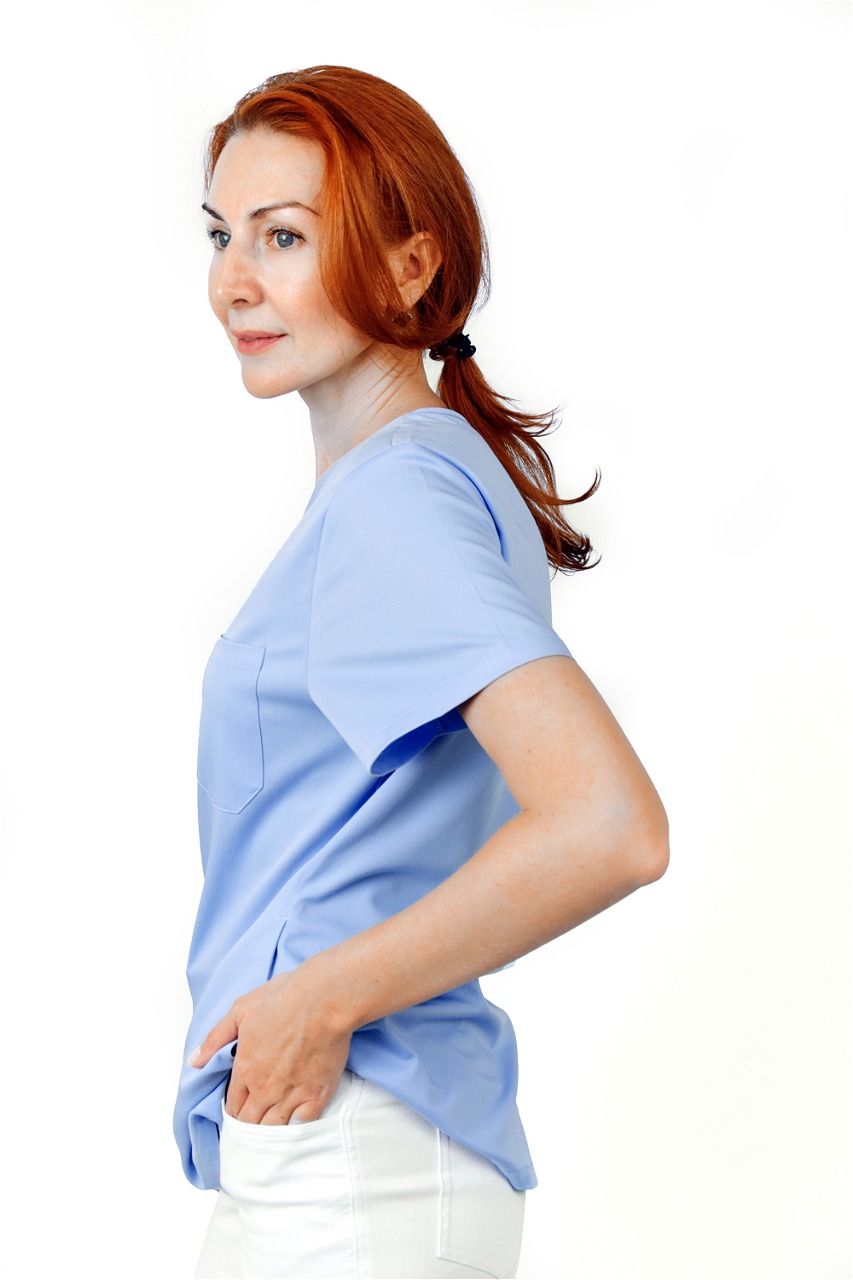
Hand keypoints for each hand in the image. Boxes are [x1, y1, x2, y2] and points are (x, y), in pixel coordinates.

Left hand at [188, 960, 352, 1124]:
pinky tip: (295, 1123)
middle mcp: (265, 1088)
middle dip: (248, 1125)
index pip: (233, 1105)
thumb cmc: (283, 999)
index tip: (238, 1111)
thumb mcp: (240, 1011)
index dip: (234, 1111)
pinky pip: (301, 1124)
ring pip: (273, 1128)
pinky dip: (296, 1127)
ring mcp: (291, 1094)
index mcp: (245, 1070)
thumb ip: (215, 1039)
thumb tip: (194, 1061)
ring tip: (269, 1132)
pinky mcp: (317, 1095)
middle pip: (250, 1122)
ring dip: (269, 1130)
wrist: (324, 999)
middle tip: (252, 1124)